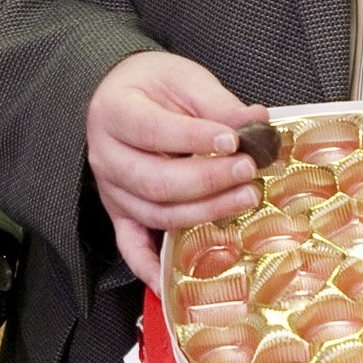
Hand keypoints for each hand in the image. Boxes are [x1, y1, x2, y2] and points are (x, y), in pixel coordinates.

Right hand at [86, 50, 266, 287]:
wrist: (120, 93)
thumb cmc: (152, 84)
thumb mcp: (184, 80)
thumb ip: (218, 104)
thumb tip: (257, 123)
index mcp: (115, 112)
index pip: (154, 131)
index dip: (196, 139)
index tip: (235, 140)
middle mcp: (106, 156)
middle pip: (156, 181)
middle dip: (208, 180)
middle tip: (249, 171)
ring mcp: (111, 190)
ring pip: (155, 213)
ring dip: (203, 213)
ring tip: (245, 198)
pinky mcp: (120, 213)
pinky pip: (130, 247)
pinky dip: (148, 268)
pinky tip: (171, 282)